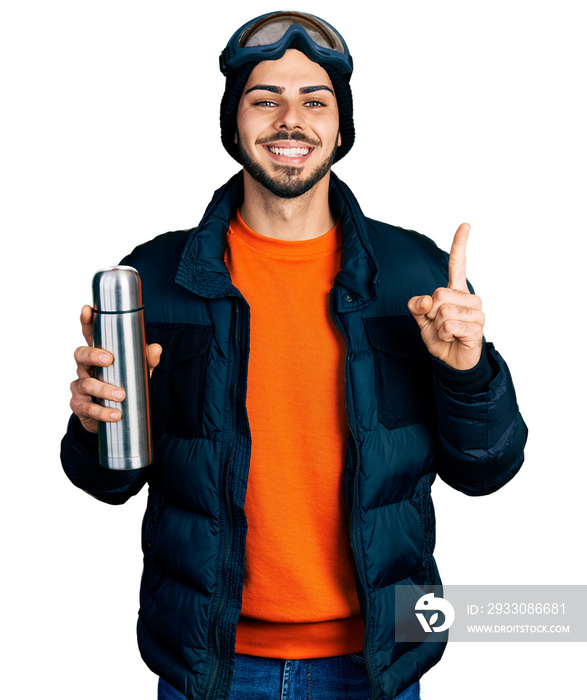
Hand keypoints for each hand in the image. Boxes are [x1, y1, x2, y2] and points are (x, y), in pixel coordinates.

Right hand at [70, 305, 162, 432]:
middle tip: (108, 359)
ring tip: (120, 396)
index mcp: (98, 355)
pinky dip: (102, 412)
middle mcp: (85, 368)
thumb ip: (146, 361)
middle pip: (80, 354)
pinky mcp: (79, 405)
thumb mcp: (138, 373)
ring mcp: (80, 386)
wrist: (112, 419)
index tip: (87, 309)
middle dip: (92, 355)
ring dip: (103, 389)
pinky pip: (87, 407)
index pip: (90, 335)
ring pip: (85, 383)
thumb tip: (155, 348)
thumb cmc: (123, 387)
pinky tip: (115, 415)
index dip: (86, 322)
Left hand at [407, 223, 484, 370]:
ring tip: (446, 333)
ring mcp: (476, 312)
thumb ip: (418, 306)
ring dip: (437, 326)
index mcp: (455, 291)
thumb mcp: (422, 320)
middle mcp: (469, 298)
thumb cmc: (440, 337)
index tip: (465, 225)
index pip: (459, 264)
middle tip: (438, 324)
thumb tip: (426, 300)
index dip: (460, 245)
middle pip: (438, 294)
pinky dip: (443, 335)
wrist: (452, 361)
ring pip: (443, 311)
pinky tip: (452, 339)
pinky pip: (449, 326)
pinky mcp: (477, 328)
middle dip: (430, 312)